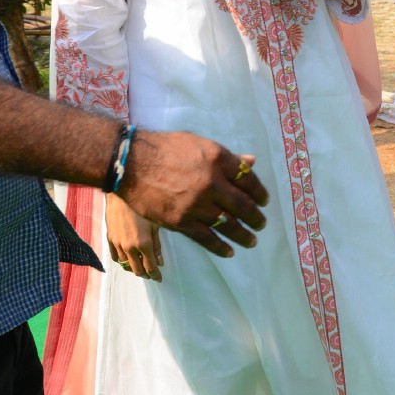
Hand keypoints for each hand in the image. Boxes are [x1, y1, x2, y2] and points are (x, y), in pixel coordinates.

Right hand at [106, 195, 162, 280]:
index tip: (159, 278)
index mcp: (144, 244)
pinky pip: (115, 257)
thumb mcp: (155, 225)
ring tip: (140, 265)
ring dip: (133, 268)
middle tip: (151, 273)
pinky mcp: (110, 239)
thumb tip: (160, 262)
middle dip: (145, 274)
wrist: (122, 194)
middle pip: (137, 270)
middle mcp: (130, 247)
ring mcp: (118, 244)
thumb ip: (157, 245)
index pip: (150, 268)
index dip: (156, 275)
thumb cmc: (142, 207)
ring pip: (125, 265)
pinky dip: (122, 261)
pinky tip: (127, 259)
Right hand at [120, 133, 268, 258]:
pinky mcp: (182, 222)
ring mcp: (197, 204)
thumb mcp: (198, 143)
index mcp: (218, 159)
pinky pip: (207, 238)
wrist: (130, 163)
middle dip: (256, 218)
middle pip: (243, 205)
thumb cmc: (165, 148)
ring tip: (251, 241)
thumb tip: (252, 161)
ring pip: (228, 225)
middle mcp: (212, 182)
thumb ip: (226, 156)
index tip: (264, 201)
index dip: (260, 193)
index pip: (249, 179)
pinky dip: (221, 247)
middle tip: (261, 224)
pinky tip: (229, 251)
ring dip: (243, 235)